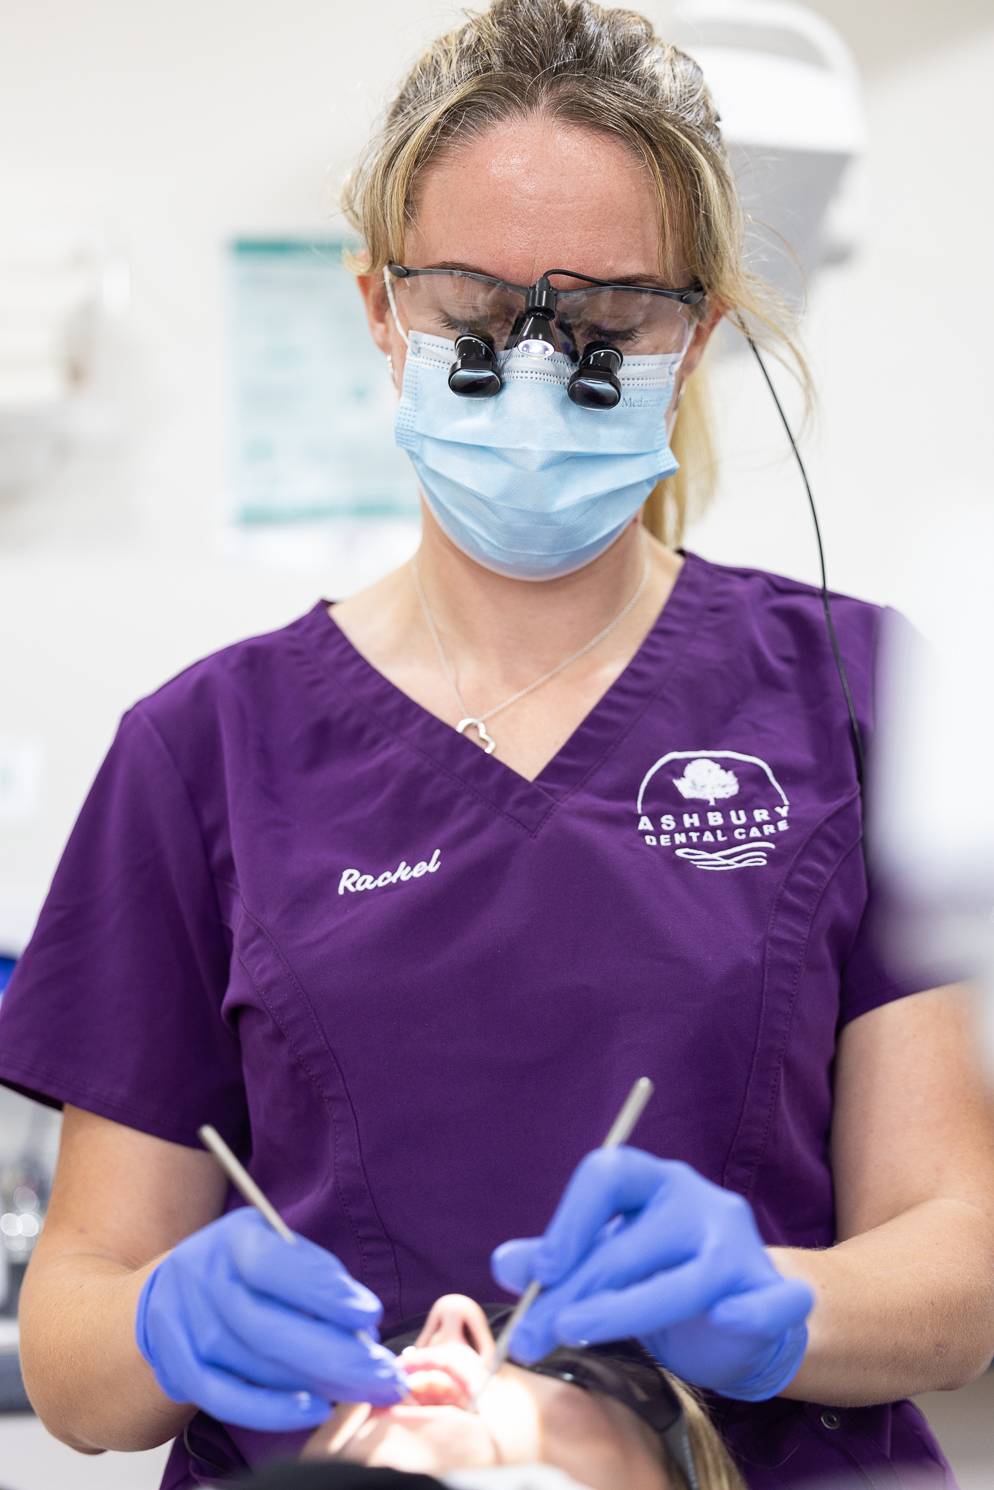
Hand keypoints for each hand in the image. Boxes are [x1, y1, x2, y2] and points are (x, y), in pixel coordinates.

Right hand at [135, 1208, 407, 1428]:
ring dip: (315, 1382)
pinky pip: (227, 1399)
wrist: (171, 1292)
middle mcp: (204, 1280)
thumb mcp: (277, 1245)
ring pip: (254, 1365)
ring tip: (363, 1388)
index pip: (277, 1265)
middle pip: (267, 1326)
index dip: (324, 1291)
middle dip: (334, 1354)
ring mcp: (186, 1327)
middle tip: (384, 1373)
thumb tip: (362, 1322)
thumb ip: (317, 1275)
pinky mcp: (179, 1369)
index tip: (369, 1314)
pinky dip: (271, 1410)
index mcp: (236, 1239)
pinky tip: (313, 1409)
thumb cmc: (244, 1266)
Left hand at [491, 1147, 813, 1400]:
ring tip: (573, 1334)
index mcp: (653, 1180)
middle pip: (633, 1242)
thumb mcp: (602, 1259)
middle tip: (530, 1334)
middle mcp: (698, 1201)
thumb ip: (555, 1259)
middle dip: (574, 1291)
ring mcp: (739, 1244)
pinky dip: (753, 1310)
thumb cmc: (657, 1275)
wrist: (735, 1314)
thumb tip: (504, 1264)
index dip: (572, 1219)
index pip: (610, 1173)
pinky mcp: (772, 1291)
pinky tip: (725, 1319)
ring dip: (625, 1310)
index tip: (541, 1273)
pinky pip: (772, 1299)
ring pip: (686, 1279)